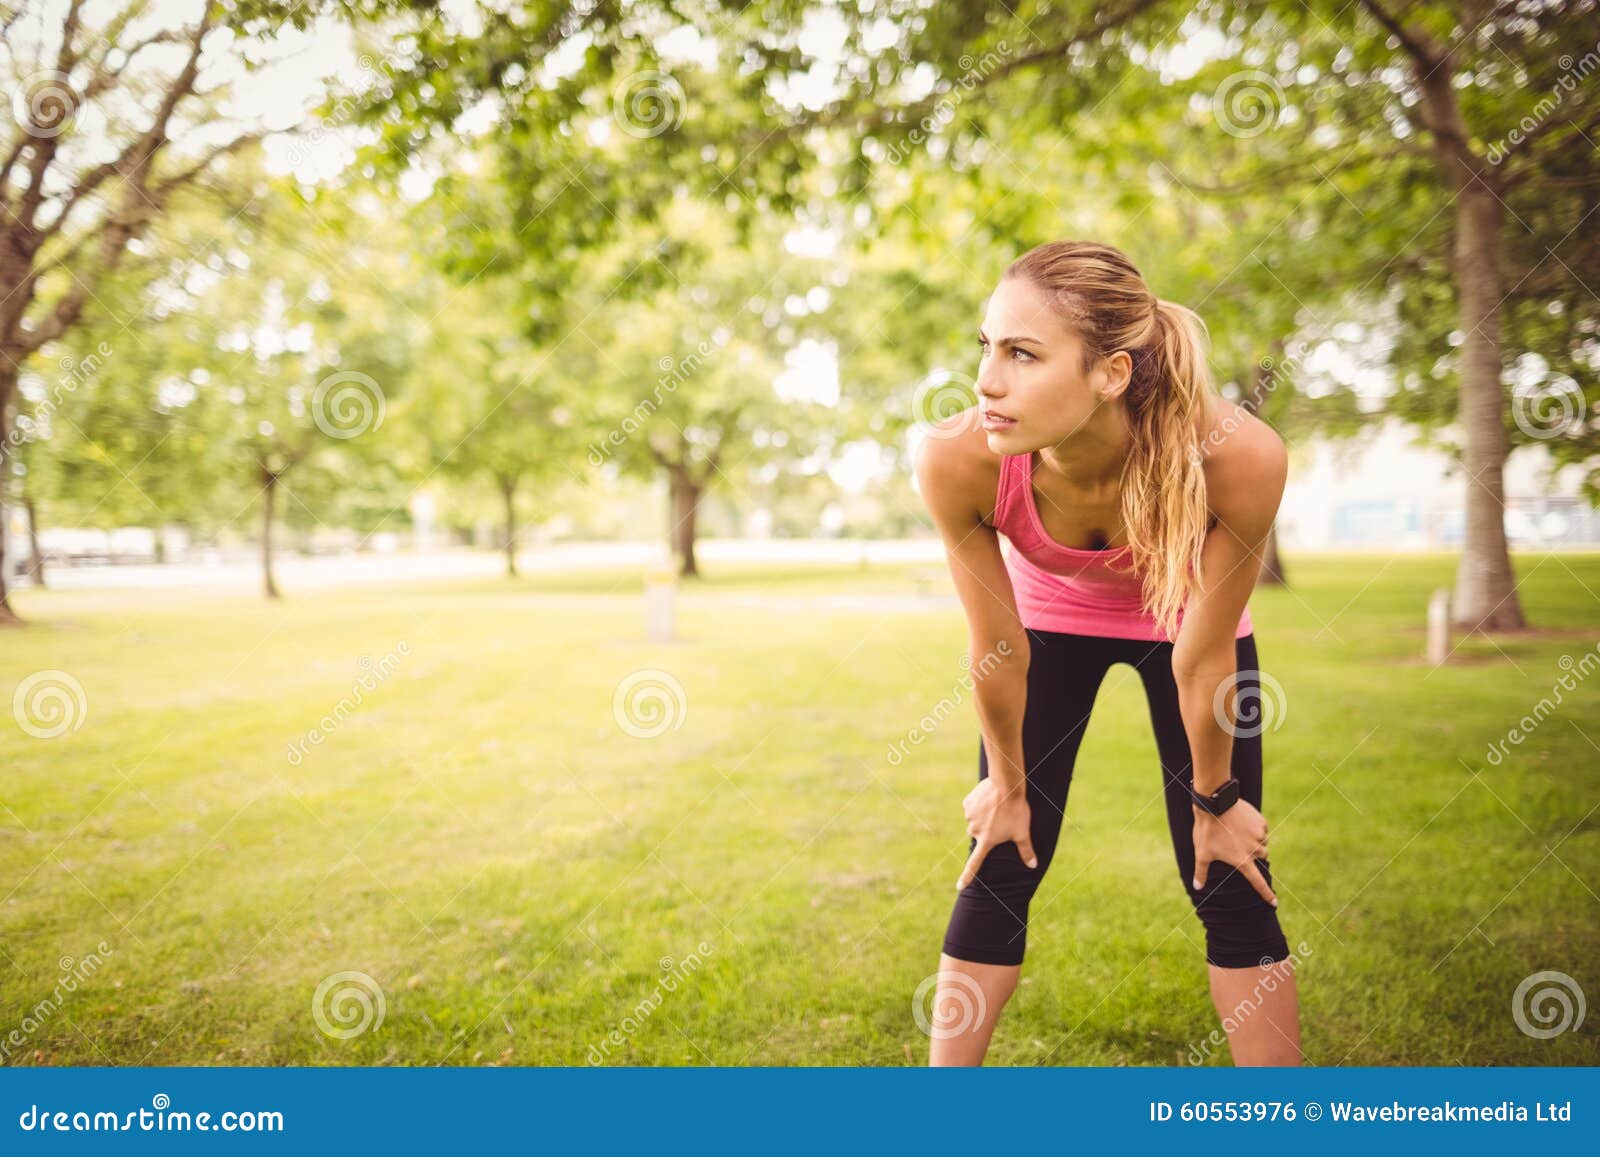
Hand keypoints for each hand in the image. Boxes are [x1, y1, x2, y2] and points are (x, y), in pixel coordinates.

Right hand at [956, 775, 1036, 890]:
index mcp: (987, 841)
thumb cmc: (1016, 811)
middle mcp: (974, 830)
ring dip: (982, 817)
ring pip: (975, 820)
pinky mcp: (967, 803)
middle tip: (999, 820)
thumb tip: (1033, 866)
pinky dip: (978, 805)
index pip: (975, 864)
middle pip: (978, 834)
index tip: (959, 887)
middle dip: (986, 830)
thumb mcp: (1023, 832)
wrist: (1007, 786)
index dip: (967, 877)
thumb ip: (1026, 851)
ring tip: (996, 807)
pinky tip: (988, 799)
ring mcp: (969, 816)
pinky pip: (972, 806)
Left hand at [1192, 797, 1276, 906]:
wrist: (1214, 804)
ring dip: (1254, 840)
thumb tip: (1197, 887)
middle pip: (1262, 857)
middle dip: (1253, 853)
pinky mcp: (1261, 822)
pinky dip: (1255, 827)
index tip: (1274, 903)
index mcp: (1242, 860)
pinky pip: (1262, 828)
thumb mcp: (1202, 853)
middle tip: (1238, 844)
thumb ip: (1201, 872)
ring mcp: (1259, 835)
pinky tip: (1242, 822)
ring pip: (1262, 842)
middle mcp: (1254, 850)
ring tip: (1238, 831)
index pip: (1257, 882)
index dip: (1266, 894)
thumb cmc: (1207, 831)